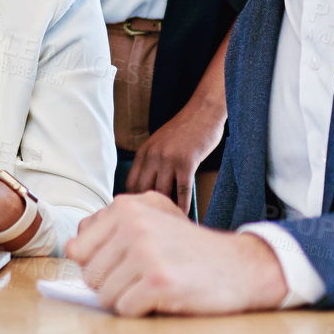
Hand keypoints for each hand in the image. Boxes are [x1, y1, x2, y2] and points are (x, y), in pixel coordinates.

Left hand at [65, 191, 287, 315]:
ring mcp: (145, 252)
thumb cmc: (189, 247)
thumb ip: (110, 226)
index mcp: (125, 207)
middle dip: (112, 285)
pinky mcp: (158, 281)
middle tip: (143, 278)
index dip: (98, 265)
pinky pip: (125, 309)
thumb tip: (72, 247)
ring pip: (104, 294)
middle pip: (90, 274)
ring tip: (154, 287)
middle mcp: (132, 224)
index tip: (124, 265)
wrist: (240, 266)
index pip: (78, 248)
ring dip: (127, 299)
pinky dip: (141, 311)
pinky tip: (163, 298)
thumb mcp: (153, 218)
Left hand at [125, 96, 226, 210]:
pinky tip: (184, 215)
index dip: (134, 200)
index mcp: (144, 152)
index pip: (131, 182)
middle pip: (143, 190)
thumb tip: (153, 190)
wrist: (203, 112)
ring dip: (166, 208)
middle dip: (148, 207)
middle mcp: (153, 156)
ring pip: (162, 192)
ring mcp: (169, 160)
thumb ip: (154, 163)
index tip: (140, 212)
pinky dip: (182, 206)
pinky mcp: (186, 163)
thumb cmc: (185, 130)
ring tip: (169, 221)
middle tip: (155, 221)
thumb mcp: (160, 143)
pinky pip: (182, 191)